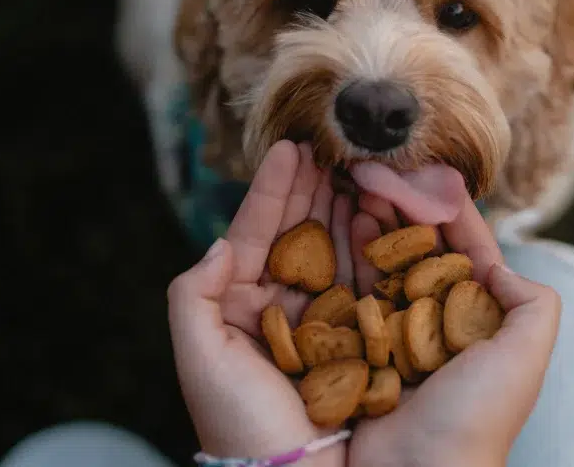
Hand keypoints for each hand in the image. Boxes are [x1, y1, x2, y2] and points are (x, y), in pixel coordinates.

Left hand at [166, 141, 348, 465]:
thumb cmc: (241, 426)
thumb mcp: (199, 360)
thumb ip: (193, 296)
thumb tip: (221, 244)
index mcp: (240, 306)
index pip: (255, 233)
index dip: (272, 190)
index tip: (290, 148)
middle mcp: (282, 306)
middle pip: (298, 232)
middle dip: (314, 188)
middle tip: (333, 146)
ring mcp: (323, 318)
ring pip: (335, 248)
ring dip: (346, 206)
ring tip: (359, 169)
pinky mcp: (360, 334)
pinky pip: (365, 278)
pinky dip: (373, 244)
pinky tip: (380, 214)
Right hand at [346, 164, 561, 466]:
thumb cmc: (475, 417)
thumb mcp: (524, 355)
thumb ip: (533, 303)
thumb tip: (497, 266)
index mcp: (475, 321)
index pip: (466, 250)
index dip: (448, 208)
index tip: (429, 169)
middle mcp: (432, 322)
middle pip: (417, 248)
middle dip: (401, 205)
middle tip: (382, 167)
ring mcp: (390, 331)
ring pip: (381, 259)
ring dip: (372, 218)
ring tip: (358, 182)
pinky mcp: (352, 342)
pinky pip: (349, 286)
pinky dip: (346, 251)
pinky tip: (341, 221)